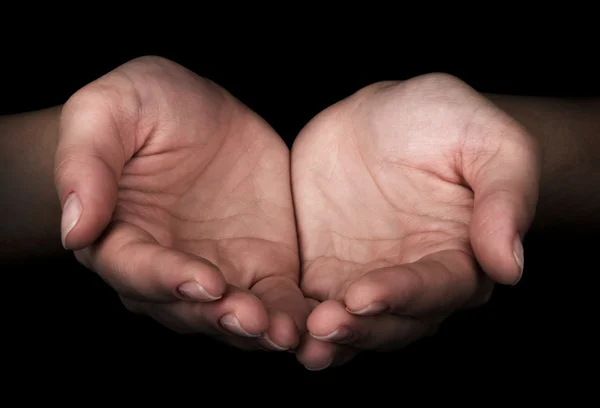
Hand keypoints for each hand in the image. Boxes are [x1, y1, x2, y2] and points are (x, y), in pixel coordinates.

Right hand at [54, 56, 306, 350]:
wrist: (195, 114)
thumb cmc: (141, 108)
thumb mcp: (107, 111)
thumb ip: (86, 165)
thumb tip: (74, 227)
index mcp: (121, 238)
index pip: (137, 269)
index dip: (168, 278)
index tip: (204, 279)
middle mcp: (167, 269)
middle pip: (189, 307)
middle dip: (221, 316)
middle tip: (253, 319)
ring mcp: (218, 271)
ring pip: (235, 315)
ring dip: (261, 329)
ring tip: (288, 332)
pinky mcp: (261, 267)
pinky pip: (277, 299)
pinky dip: (294, 314)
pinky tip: (316, 322)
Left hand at [291, 74, 539, 368]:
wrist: (383, 117)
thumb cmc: (445, 122)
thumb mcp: (488, 142)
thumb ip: (504, 198)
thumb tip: (510, 266)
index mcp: (458, 258)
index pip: (435, 289)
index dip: (402, 296)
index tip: (365, 296)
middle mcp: (410, 280)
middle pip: (390, 322)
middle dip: (358, 328)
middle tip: (323, 326)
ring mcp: (363, 278)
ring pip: (347, 323)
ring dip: (324, 337)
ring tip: (297, 339)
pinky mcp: (322, 269)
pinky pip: (307, 300)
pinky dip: (292, 315)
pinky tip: (269, 319)